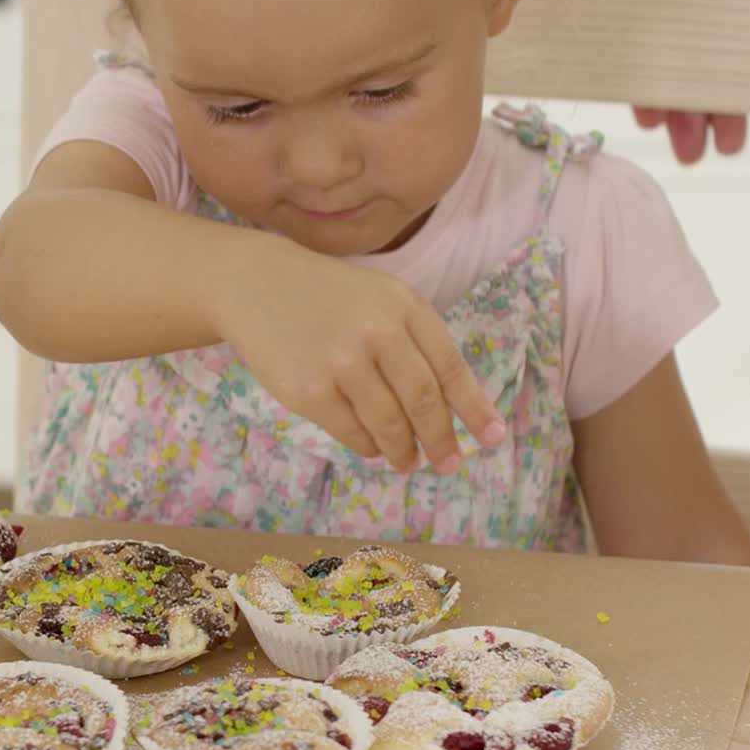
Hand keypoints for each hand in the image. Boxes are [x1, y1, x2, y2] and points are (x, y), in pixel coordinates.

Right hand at [214, 237, 505, 471]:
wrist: (257, 285)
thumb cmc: (329, 298)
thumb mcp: (381, 301)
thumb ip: (415, 342)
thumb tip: (453, 409)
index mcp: (404, 307)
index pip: (450, 368)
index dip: (474, 408)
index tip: (492, 438)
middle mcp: (378, 332)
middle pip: (424, 402)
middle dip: (441, 440)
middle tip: (448, 464)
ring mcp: (342, 363)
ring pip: (389, 424)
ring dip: (404, 451)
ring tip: (407, 462)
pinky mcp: (309, 391)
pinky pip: (352, 432)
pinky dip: (368, 447)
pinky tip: (372, 448)